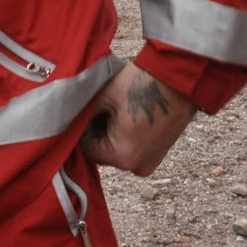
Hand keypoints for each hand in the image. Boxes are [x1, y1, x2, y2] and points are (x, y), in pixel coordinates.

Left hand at [78, 62, 197, 175]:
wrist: (180, 79)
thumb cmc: (140, 85)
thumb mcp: (102, 97)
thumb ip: (82, 115)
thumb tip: (66, 122)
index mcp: (122, 156)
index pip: (85, 149)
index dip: (80, 128)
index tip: (84, 109)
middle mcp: (137, 166)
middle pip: (101, 151)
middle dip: (95, 130)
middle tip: (100, 106)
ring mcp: (150, 162)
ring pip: (114, 149)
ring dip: (109, 132)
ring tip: (114, 108)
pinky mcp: (157, 153)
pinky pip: (130, 147)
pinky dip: (123, 133)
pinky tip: (126, 113)